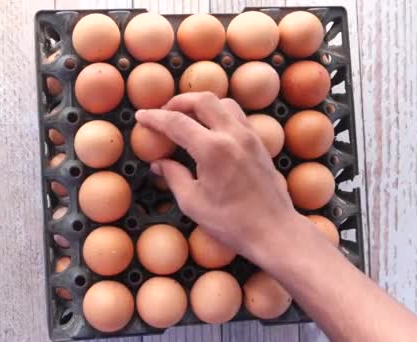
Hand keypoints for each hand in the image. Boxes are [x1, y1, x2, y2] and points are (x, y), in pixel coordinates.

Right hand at [136, 92, 299, 262]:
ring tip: (187, 118)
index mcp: (212, 150)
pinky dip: (219, 114)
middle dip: (179, 102)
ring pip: (224, 103)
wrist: (274, 231)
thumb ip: (173, 177)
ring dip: (202, 104)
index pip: (177, 122)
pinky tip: (210, 130)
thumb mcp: (193, 203)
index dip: (155, 117)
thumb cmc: (231, 222)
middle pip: (203, 100)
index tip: (141, 116)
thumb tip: (158, 163)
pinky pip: (237, 116)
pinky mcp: (260, 143)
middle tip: (163, 113)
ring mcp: (249, 136)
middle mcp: (232, 135)